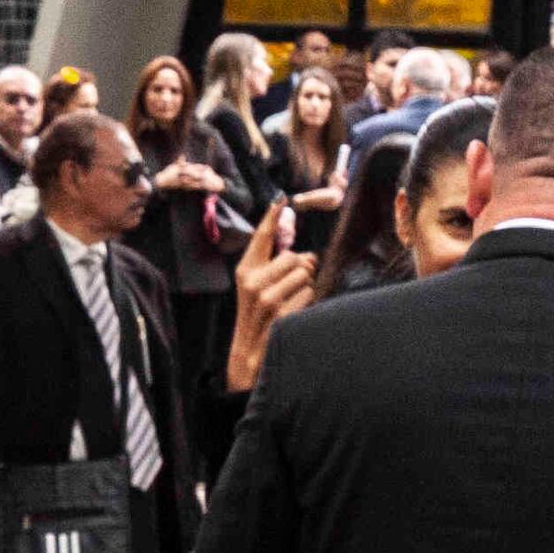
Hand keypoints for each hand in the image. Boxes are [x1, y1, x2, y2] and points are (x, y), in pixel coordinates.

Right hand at [228, 197, 312, 390]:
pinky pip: (308, 293)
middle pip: (294, 257)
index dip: (272, 216)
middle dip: (302, 268)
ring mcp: (266, 299)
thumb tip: (307, 254)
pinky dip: (307, 301)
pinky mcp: (281, 314)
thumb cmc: (259, 316)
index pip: (262, 237)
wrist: (250, 354)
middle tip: (295, 282)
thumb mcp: (257, 288)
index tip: (281, 198)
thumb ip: (274, 266)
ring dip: (305, 287)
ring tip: (292, 301)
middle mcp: (252, 282)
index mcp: (245, 270)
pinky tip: (294, 313)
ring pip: (304, 274)